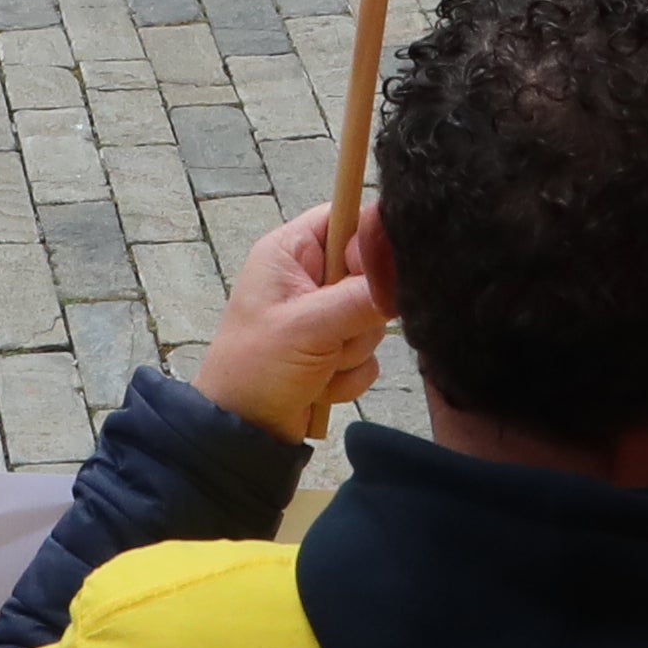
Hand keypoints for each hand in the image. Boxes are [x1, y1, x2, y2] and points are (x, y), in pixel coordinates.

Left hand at [190, 208, 389, 444]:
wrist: (243, 431)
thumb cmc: (257, 368)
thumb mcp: (308, 327)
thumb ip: (359, 298)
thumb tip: (404, 272)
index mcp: (290, 252)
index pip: (346, 217)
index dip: (368, 242)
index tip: (371, 275)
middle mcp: (308, 276)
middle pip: (370, 273)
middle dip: (359, 315)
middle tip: (331, 335)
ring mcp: (324, 314)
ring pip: (375, 319)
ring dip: (351, 351)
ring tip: (318, 366)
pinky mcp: (335, 349)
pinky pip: (369, 355)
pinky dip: (349, 376)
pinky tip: (320, 386)